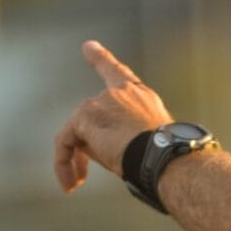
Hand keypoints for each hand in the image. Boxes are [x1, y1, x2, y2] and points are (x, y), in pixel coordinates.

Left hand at [54, 41, 173, 192]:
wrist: (165, 158)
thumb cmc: (166, 157)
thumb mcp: (147, 141)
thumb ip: (118, 135)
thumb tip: (88, 146)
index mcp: (142, 97)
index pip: (118, 74)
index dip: (101, 59)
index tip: (89, 47)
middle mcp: (121, 94)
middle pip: (92, 116)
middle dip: (89, 147)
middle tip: (84, 175)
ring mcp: (102, 102)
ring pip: (78, 131)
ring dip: (77, 160)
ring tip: (79, 183)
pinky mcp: (86, 116)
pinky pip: (65, 142)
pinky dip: (64, 163)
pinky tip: (71, 182)